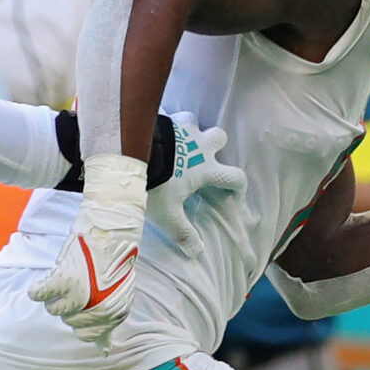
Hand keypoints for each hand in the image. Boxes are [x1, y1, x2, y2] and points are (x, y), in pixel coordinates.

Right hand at [30, 154, 143, 341]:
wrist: (112, 228)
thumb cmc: (113, 260)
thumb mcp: (117, 295)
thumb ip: (108, 323)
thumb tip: (105, 351)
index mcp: (115, 314)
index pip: (87, 336)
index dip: (81, 320)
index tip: (84, 302)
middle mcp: (99, 309)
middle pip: (68, 322)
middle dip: (69, 305)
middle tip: (78, 284)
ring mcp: (80, 296)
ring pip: (53, 310)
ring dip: (55, 295)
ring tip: (66, 276)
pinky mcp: (64, 279)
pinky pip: (40, 295)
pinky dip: (38, 290)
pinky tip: (41, 285)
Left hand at [145, 120, 245, 246]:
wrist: (131, 153)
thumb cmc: (154, 183)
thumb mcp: (168, 213)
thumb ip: (183, 232)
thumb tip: (197, 253)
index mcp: (205, 170)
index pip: (235, 176)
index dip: (239, 185)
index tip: (233, 192)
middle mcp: (199, 146)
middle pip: (221, 137)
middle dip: (216, 144)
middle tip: (202, 156)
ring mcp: (182, 129)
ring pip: (196, 120)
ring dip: (190, 129)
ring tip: (176, 141)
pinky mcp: (164, 118)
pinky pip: (170, 116)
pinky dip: (166, 123)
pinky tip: (156, 132)